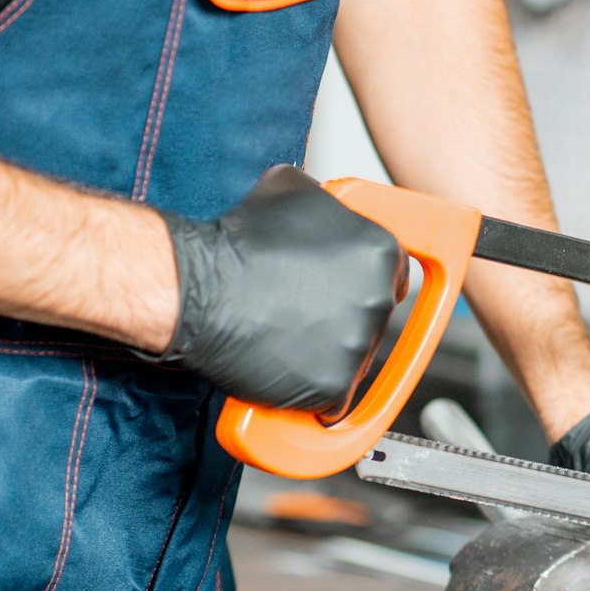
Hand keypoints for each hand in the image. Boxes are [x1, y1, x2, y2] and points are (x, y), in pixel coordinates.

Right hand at [152, 166, 404, 413]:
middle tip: (304, 310)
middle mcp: (377, 300)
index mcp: (380, 252)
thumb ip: (330, 205)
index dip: (363, 281)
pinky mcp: (334, 388)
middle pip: (374, 317)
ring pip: (354, 358)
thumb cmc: (239, 241)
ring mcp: (358, 347)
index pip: (392, 275)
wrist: (197, 288)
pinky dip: (312, 391)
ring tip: (284, 333)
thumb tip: (330, 208)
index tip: (346, 287)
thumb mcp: (295, 191)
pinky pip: (333, 399)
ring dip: (327, 352)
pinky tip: (287, 371)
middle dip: (344, 316)